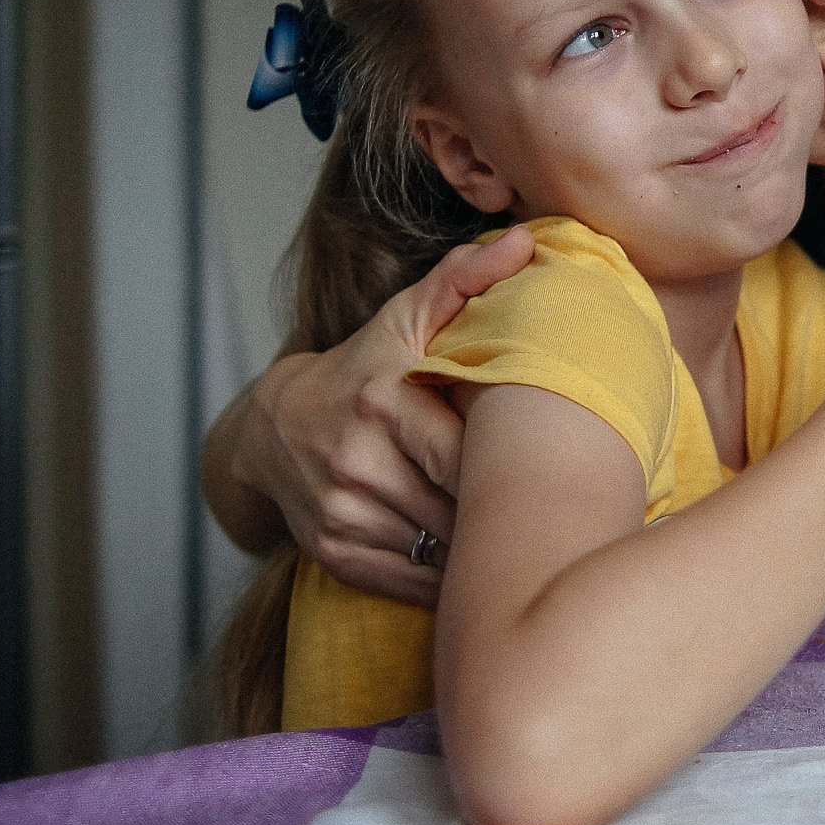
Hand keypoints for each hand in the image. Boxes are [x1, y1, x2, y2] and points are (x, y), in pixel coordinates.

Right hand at [221, 228, 535, 603]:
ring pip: (443, 551)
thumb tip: (526, 241)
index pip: (471, 452)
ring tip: (522, 541)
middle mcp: (356, 461)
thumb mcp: (402, 320)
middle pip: (462, 507)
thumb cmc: (359, 370)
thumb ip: (463, 281)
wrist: (272, 429)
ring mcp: (342, 514)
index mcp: (383, 400)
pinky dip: (451, 580)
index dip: (515, 467)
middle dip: (505, 514)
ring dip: (484, 551)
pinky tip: (476, 565)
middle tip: (553, 515)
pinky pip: (414, 583)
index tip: (552, 469)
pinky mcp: (336, 555)